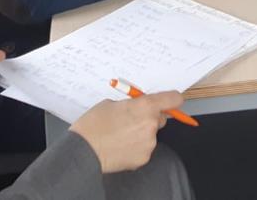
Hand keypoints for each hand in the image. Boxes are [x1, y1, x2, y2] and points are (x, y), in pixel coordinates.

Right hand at [70, 91, 184, 172]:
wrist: (83, 151)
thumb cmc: (93, 125)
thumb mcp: (111, 103)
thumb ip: (131, 104)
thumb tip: (137, 106)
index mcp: (145, 106)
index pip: (173, 99)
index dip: (172, 99)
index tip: (170, 100)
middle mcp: (151, 124)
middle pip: (160, 118)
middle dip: (149, 118)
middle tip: (131, 120)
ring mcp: (149, 143)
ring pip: (150, 135)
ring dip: (140, 134)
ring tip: (120, 136)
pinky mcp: (143, 158)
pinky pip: (143, 149)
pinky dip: (135, 147)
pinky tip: (120, 146)